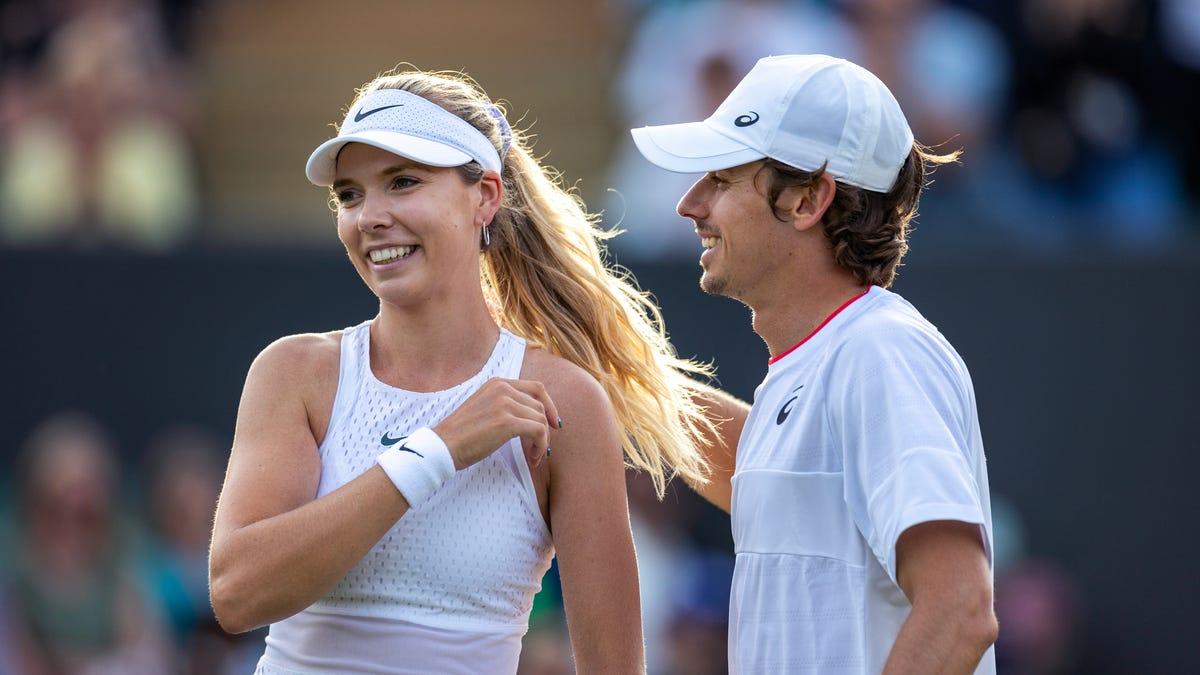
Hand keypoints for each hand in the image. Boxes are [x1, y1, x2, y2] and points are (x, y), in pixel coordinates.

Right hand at [434, 378, 559, 469]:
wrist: (442, 446)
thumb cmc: (461, 434)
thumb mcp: (484, 408)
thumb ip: (505, 405)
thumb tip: (533, 418)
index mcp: (497, 383)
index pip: (536, 388)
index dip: (550, 405)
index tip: (554, 423)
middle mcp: (502, 388)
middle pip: (540, 406)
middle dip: (545, 427)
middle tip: (542, 447)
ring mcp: (505, 404)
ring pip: (541, 420)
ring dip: (543, 441)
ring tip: (534, 456)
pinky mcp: (507, 422)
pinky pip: (538, 431)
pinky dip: (541, 446)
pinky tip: (533, 458)